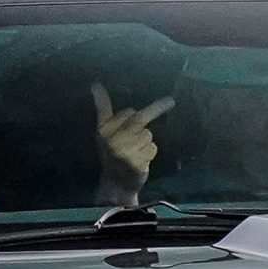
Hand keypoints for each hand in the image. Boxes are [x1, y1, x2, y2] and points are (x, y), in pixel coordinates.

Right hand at [92, 83, 173, 202]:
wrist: (115, 183)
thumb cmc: (111, 153)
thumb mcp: (104, 131)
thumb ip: (103, 108)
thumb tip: (96, 85)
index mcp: (104, 130)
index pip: (129, 113)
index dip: (133, 116)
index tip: (145, 107)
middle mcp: (113, 140)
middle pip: (140, 120)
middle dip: (157, 108)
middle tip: (171, 101)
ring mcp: (124, 153)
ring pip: (148, 135)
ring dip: (146, 142)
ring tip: (136, 151)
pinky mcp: (136, 163)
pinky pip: (152, 148)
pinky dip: (151, 153)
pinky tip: (141, 160)